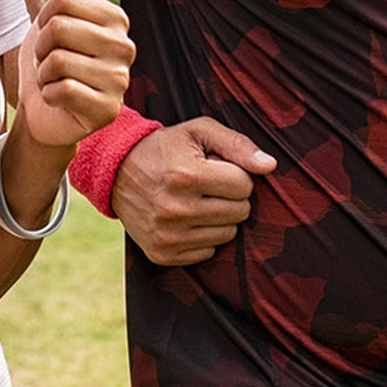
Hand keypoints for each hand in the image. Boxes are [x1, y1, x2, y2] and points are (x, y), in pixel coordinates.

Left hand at [17, 0, 132, 148]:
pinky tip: (59, 99)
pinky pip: (62, 89)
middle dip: (42, 48)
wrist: (42, 110)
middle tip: (50, 61)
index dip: (44, 19)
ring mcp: (119, 81)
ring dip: (44, 74)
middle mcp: (126, 48)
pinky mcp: (107, 110)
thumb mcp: (62, 11)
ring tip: (54, 80)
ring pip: (58, 60)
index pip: (63, 0)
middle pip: (59, 28)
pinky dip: (49, 95)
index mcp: (117, 18)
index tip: (52, 36)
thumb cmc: (51, 58)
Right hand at [113, 118, 275, 265]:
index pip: (244, 185)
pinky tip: (186, 218)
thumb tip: (270, 166)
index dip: (236, 174)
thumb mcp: (198, 131)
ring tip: (197, 199)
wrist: (116, 172)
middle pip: (239, 212)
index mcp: (186, 175)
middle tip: (208, 184)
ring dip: (219, 217)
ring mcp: (168, 235)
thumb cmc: (165, 148)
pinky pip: (208, 251)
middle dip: (230, 196)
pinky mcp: (162, 254)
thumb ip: (237, 144)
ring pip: (227, 234)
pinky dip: (203, 235)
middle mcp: (176, 209)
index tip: (217, 168)